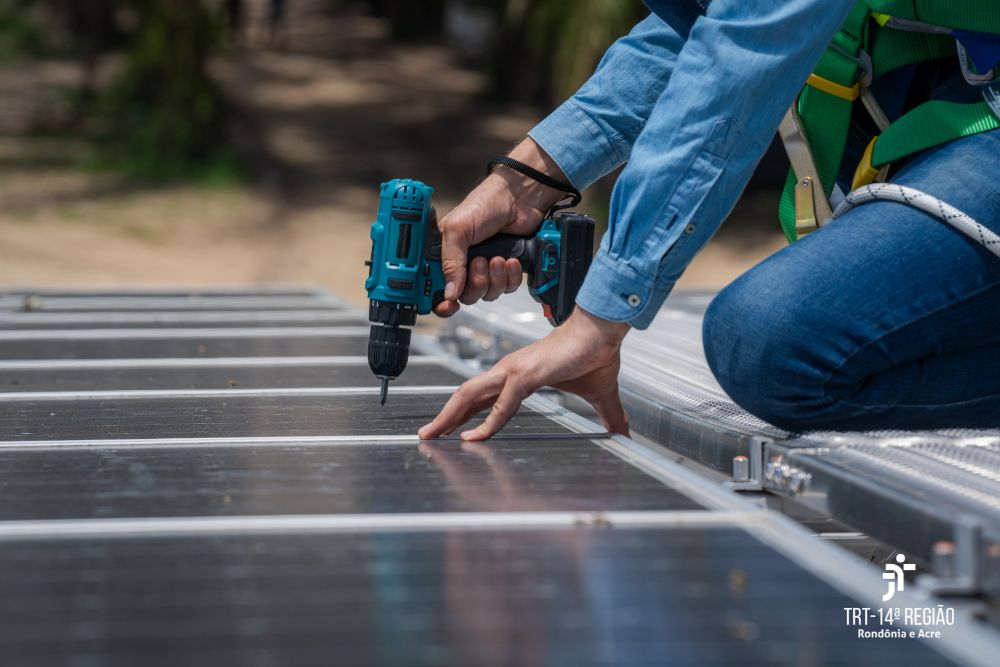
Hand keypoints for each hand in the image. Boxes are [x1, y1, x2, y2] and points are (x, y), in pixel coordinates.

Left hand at [418, 308, 630, 439]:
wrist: (605, 330)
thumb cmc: (597, 354)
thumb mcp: (599, 396)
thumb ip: (607, 417)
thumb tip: (623, 435)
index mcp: (518, 373)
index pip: (482, 396)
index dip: (465, 414)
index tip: (453, 431)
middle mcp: (509, 369)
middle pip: (466, 395)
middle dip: (445, 416)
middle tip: (426, 435)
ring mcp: (514, 370)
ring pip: (470, 395)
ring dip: (449, 417)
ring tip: (432, 435)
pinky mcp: (526, 374)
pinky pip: (502, 404)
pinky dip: (488, 422)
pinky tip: (476, 438)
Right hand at [434, 137, 569, 317]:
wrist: (519, 198)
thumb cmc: (485, 204)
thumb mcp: (457, 229)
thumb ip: (450, 263)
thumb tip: (449, 292)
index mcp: (445, 254)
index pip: (436, 287)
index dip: (441, 300)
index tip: (448, 304)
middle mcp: (464, 264)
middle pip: (465, 296)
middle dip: (476, 283)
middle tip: (480, 262)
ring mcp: (486, 268)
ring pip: (488, 294)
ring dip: (495, 278)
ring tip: (497, 257)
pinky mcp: (505, 269)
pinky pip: (507, 288)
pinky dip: (510, 276)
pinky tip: (510, 259)